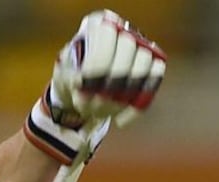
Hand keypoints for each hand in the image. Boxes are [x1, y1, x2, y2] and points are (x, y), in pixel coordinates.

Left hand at [24, 10, 166, 165]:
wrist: (81, 89)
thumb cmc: (71, 77)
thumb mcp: (63, 75)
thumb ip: (72, 75)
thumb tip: (81, 83)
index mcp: (98, 24)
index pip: (106, 35)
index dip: (97, 63)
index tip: (83, 86)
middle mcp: (123, 28)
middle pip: (129, 49)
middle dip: (110, 83)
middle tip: (91, 106)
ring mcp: (140, 44)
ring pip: (144, 64)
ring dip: (123, 95)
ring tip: (99, 113)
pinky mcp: (153, 62)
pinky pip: (155, 78)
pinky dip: (139, 103)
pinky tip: (120, 120)